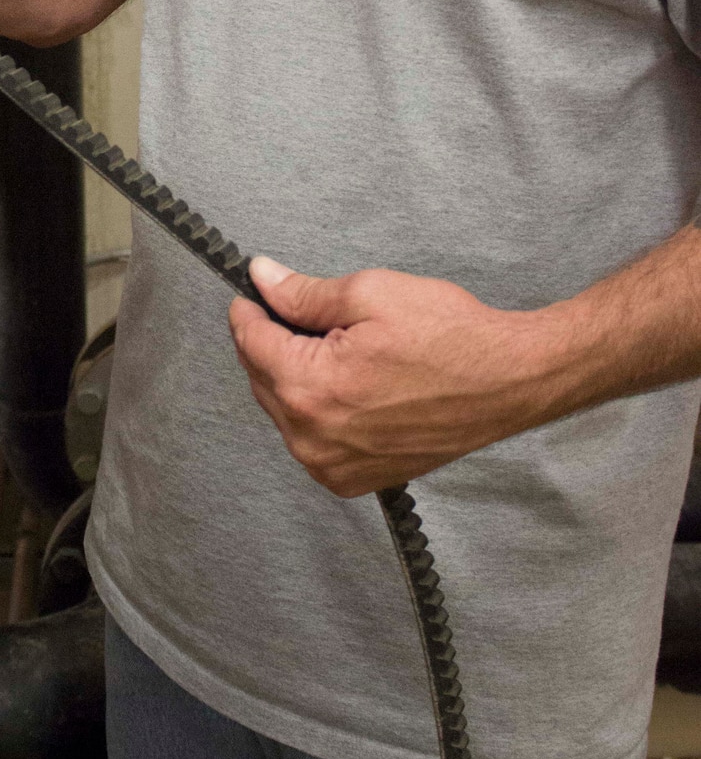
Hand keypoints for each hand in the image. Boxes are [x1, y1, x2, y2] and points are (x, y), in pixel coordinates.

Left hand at [229, 256, 552, 496]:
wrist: (508, 383)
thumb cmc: (449, 337)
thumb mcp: (370, 294)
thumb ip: (303, 293)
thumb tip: (261, 279)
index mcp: (310, 388)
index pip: (250, 342)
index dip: (250, 309)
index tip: (255, 293)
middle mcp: (313, 437)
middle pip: (261, 378)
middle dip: (273, 342)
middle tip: (304, 315)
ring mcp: (332, 465)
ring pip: (282, 410)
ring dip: (293, 378)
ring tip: (336, 350)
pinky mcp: (354, 479)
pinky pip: (309, 439)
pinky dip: (314, 411)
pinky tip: (348, 386)